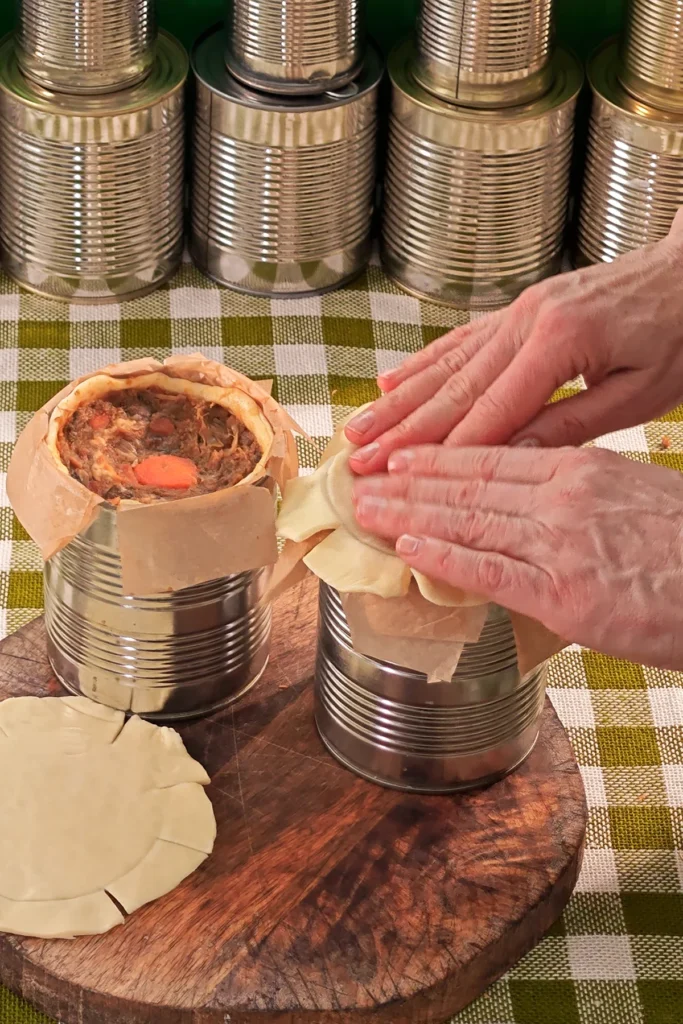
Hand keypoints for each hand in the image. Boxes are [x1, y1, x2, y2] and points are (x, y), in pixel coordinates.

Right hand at [345, 209, 682, 473]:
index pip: (491, 411)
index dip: (443, 451)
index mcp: (560, 343)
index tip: (401, 480)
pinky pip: (461, 340)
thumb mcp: (639, 392)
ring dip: (397, 401)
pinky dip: (422, 364)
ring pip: (446, 364)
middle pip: (453, 388)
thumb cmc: (678, 333)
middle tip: (357, 461)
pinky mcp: (519, 309)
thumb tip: (507, 458)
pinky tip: (390, 382)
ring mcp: (518, 311)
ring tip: (356, 428)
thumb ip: (570, 424)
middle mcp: (527, 321)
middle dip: (401, 431)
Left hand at [353, 445, 682, 669]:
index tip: (404, 455)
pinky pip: (492, 570)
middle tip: (363, 476)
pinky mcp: (566, 594)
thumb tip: (542, 504)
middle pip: (470, 483)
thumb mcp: (637, 499)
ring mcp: (561, 544)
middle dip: (409, 481)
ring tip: (368, 507)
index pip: (495, 457)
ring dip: (410, 513)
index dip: (441, 457)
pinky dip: (446, 556)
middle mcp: (565, 497)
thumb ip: (584, 497)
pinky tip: (410, 547)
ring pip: (469, 519)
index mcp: (583, 470)